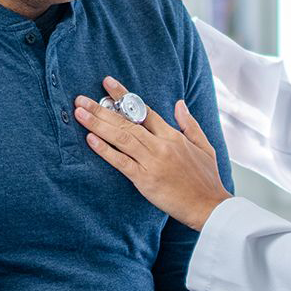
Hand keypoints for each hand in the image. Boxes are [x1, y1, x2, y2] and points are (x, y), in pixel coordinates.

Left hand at [74, 77, 231, 230]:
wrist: (210, 206)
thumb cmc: (207, 180)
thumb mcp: (204, 146)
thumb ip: (190, 124)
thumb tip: (180, 103)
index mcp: (173, 136)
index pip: (144, 110)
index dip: (124, 96)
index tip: (108, 84)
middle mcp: (161, 145)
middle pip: (127, 122)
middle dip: (102, 108)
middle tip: (82, 99)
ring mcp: (152, 162)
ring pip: (121, 138)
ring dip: (98, 124)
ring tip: (80, 113)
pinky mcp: (145, 180)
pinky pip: (121, 162)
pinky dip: (105, 150)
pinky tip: (91, 139)